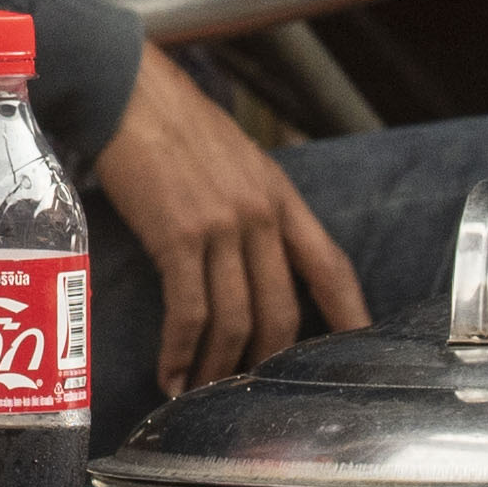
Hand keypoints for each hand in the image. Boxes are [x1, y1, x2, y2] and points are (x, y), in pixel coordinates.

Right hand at [94, 44, 350, 395]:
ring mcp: (220, 227)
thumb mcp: (238, 160)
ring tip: (200, 393)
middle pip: (282, 310)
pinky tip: (169, 372)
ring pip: (235, 320)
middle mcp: (260, 216)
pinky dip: (180, 351)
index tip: (358, 350)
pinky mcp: (177, 237)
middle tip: (249, 390)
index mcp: (281, 197)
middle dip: (267, 361)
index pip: (331, 266)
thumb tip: (254, 256)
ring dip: (218, 368)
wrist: (128, 94)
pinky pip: (188, 311)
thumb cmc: (176, 124)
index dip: (350, 313)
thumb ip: (255, 206)